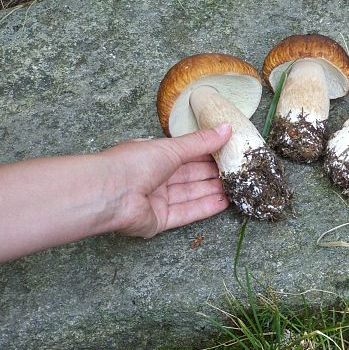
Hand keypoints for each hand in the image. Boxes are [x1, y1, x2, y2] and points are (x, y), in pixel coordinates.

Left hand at [103, 124, 232, 237]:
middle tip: (238, 171)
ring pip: (191, 195)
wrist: (110, 194)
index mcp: (154, 157)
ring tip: (238, 187)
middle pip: (190, 176)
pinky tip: (224, 202)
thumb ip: (201, 142)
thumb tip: (226, 129)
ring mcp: (157, 200)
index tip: (229, 152)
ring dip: (213, 191)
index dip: (207, 154)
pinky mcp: (159, 221)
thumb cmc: (135, 163)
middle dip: (214, 174)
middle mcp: (155, 178)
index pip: (186, 155)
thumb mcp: (172, 147)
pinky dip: (205, 207)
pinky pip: (186, 213)